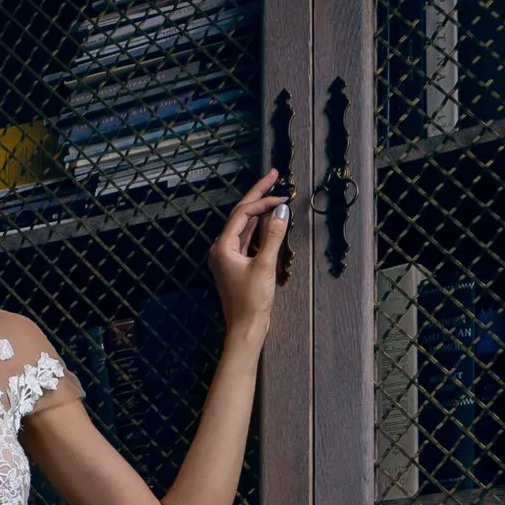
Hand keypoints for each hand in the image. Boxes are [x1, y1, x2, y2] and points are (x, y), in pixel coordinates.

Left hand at [208, 169, 289, 340]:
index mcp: (223, 246)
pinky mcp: (237, 265)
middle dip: (258, 195)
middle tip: (274, 175)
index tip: (281, 192)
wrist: (245, 329)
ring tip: (274, 192)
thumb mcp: (265, 265)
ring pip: (244, 226)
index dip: (261, 199)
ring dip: (259, 210)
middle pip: (240, 215)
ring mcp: (229, 257)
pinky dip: (259, 228)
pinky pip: (247, 239)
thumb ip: (273, 235)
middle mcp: (222, 248)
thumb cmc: (252, 300)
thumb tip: (281, 209)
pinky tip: (269, 219)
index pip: (242, 213)